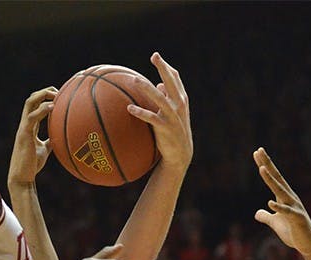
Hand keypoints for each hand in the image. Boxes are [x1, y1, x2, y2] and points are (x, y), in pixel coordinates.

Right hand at [8, 87, 55, 186]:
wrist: (22, 176)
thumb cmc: (32, 165)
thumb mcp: (44, 150)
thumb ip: (50, 141)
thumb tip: (60, 136)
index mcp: (29, 126)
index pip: (35, 105)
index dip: (45, 97)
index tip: (58, 96)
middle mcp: (25, 124)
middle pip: (31, 100)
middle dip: (44, 92)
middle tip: (58, 91)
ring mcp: (23, 128)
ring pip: (29, 103)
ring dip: (42, 95)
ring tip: (55, 94)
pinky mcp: (24, 134)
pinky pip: (32, 117)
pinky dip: (42, 110)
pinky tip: (52, 107)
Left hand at [126, 52, 192, 171]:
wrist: (180, 153)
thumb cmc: (174, 130)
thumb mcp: (173, 113)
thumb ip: (167, 98)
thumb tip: (158, 85)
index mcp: (181, 99)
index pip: (175, 78)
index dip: (166, 66)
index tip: (156, 56)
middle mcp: (179, 105)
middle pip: (171, 82)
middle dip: (163, 68)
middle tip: (154, 56)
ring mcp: (172, 116)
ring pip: (159, 98)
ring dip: (146, 88)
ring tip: (134, 80)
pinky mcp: (165, 128)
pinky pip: (151, 118)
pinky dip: (140, 112)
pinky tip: (129, 108)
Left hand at [252, 148, 310, 256]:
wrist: (308, 245)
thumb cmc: (293, 233)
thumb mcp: (275, 223)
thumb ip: (266, 217)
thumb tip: (257, 213)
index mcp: (284, 197)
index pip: (273, 178)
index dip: (264, 165)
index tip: (256, 153)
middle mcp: (290, 198)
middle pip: (277, 178)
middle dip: (267, 164)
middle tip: (259, 150)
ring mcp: (294, 207)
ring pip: (281, 191)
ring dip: (271, 180)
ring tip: (262, 169)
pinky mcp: (297, 219)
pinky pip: (287, 212)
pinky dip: (279, 207)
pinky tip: (270, 202)